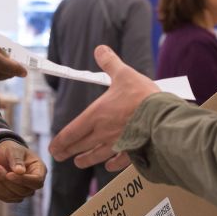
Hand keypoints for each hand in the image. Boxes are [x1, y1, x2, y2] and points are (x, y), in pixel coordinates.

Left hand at [0, 140, 46, 202]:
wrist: (0, 154)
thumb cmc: (11, 150)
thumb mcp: (13, 150)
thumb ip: (17, 159)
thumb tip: (20, 172)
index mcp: (39, 169)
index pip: (37, 181)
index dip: (23, 180)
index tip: (9, 174)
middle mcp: (34, 183)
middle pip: (24, 191)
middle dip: (7, 181)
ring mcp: (24, 191)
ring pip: (13, 196)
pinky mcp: (13, 196)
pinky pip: (4, 197)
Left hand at [48, 45, 159, 169]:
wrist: (163, 117)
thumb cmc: (142, 96)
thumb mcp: (124, 74)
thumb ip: (110, 62)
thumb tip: (100, 49)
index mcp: (97, 115)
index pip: (72, 131)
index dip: (61, 140)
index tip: (53, 148)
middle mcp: (103, 133)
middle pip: (81, 145)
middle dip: (68, 151)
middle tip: (59, 156)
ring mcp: (118, 144)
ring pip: (97, 155)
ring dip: (86, 159)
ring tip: (79, 163)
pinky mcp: (133, 150)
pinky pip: (120, 160)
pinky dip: (113, 164)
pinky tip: (109, 166)